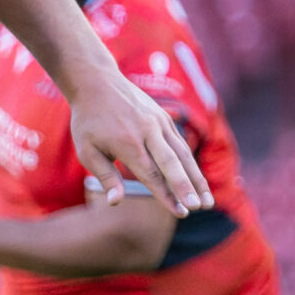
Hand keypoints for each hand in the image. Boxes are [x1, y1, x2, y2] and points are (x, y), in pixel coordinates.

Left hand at [70, 69, 210, 214]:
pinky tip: (198, 180)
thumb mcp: (87, 150)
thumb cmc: (88, 121)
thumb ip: (105, 176)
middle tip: (199, 207)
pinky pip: (180, 143)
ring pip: (183, 154)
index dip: (166, 195)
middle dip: (187, 187)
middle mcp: (148, 132)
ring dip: (196, 178)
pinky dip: (191, 163)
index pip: (151, 175)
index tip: (180, 212)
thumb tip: (116, 202)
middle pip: (172, 164)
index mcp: (127, 143)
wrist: (97, 82)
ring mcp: (159, 123)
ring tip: (208, 201)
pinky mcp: (164, 118)